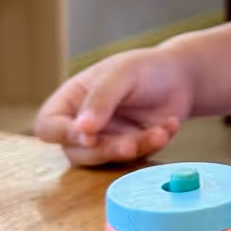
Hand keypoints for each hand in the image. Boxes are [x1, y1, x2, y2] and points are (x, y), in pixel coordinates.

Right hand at [34, 47, 194, 166]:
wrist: (181, 77)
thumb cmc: (144, 68)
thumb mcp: (122, 74)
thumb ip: (101, 99)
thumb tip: (82, 129)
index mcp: (71, 101)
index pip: (48, 126)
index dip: (63, 135)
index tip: (90, 135)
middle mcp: (83, 126)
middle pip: (77, 152)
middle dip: (106, 149)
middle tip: (131, 143)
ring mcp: (106, 141)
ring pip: (107, 162)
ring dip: (134, 150)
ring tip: (160, 132)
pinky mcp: (129, 152)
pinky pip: (135, 161)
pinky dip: (154, 147)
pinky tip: (170, 126)